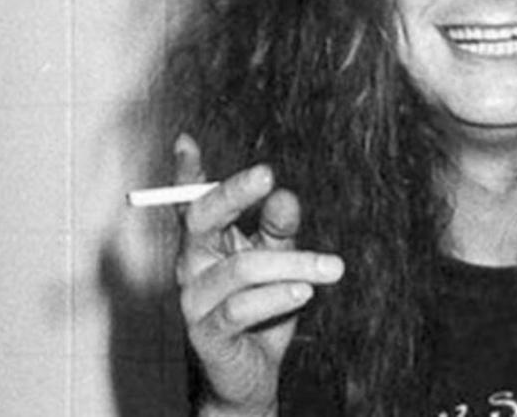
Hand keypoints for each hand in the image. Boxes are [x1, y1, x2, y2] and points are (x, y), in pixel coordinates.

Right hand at [174, 134, 344, 414]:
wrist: (251, 374)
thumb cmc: (263, 310)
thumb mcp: (278, 261)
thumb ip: (278, 230)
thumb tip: (284, 196)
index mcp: (207, 243)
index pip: (191, 203)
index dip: (186, 173)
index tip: (186, 141)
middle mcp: (192, 265)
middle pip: (202, 219)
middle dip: (234, 194)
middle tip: (268, 175)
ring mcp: (195, 300)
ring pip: (241, 268)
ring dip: (292, 263)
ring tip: (331, 268)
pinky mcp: (207, 334)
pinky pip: (240, 308)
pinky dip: (276, 297)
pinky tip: (304, 292)